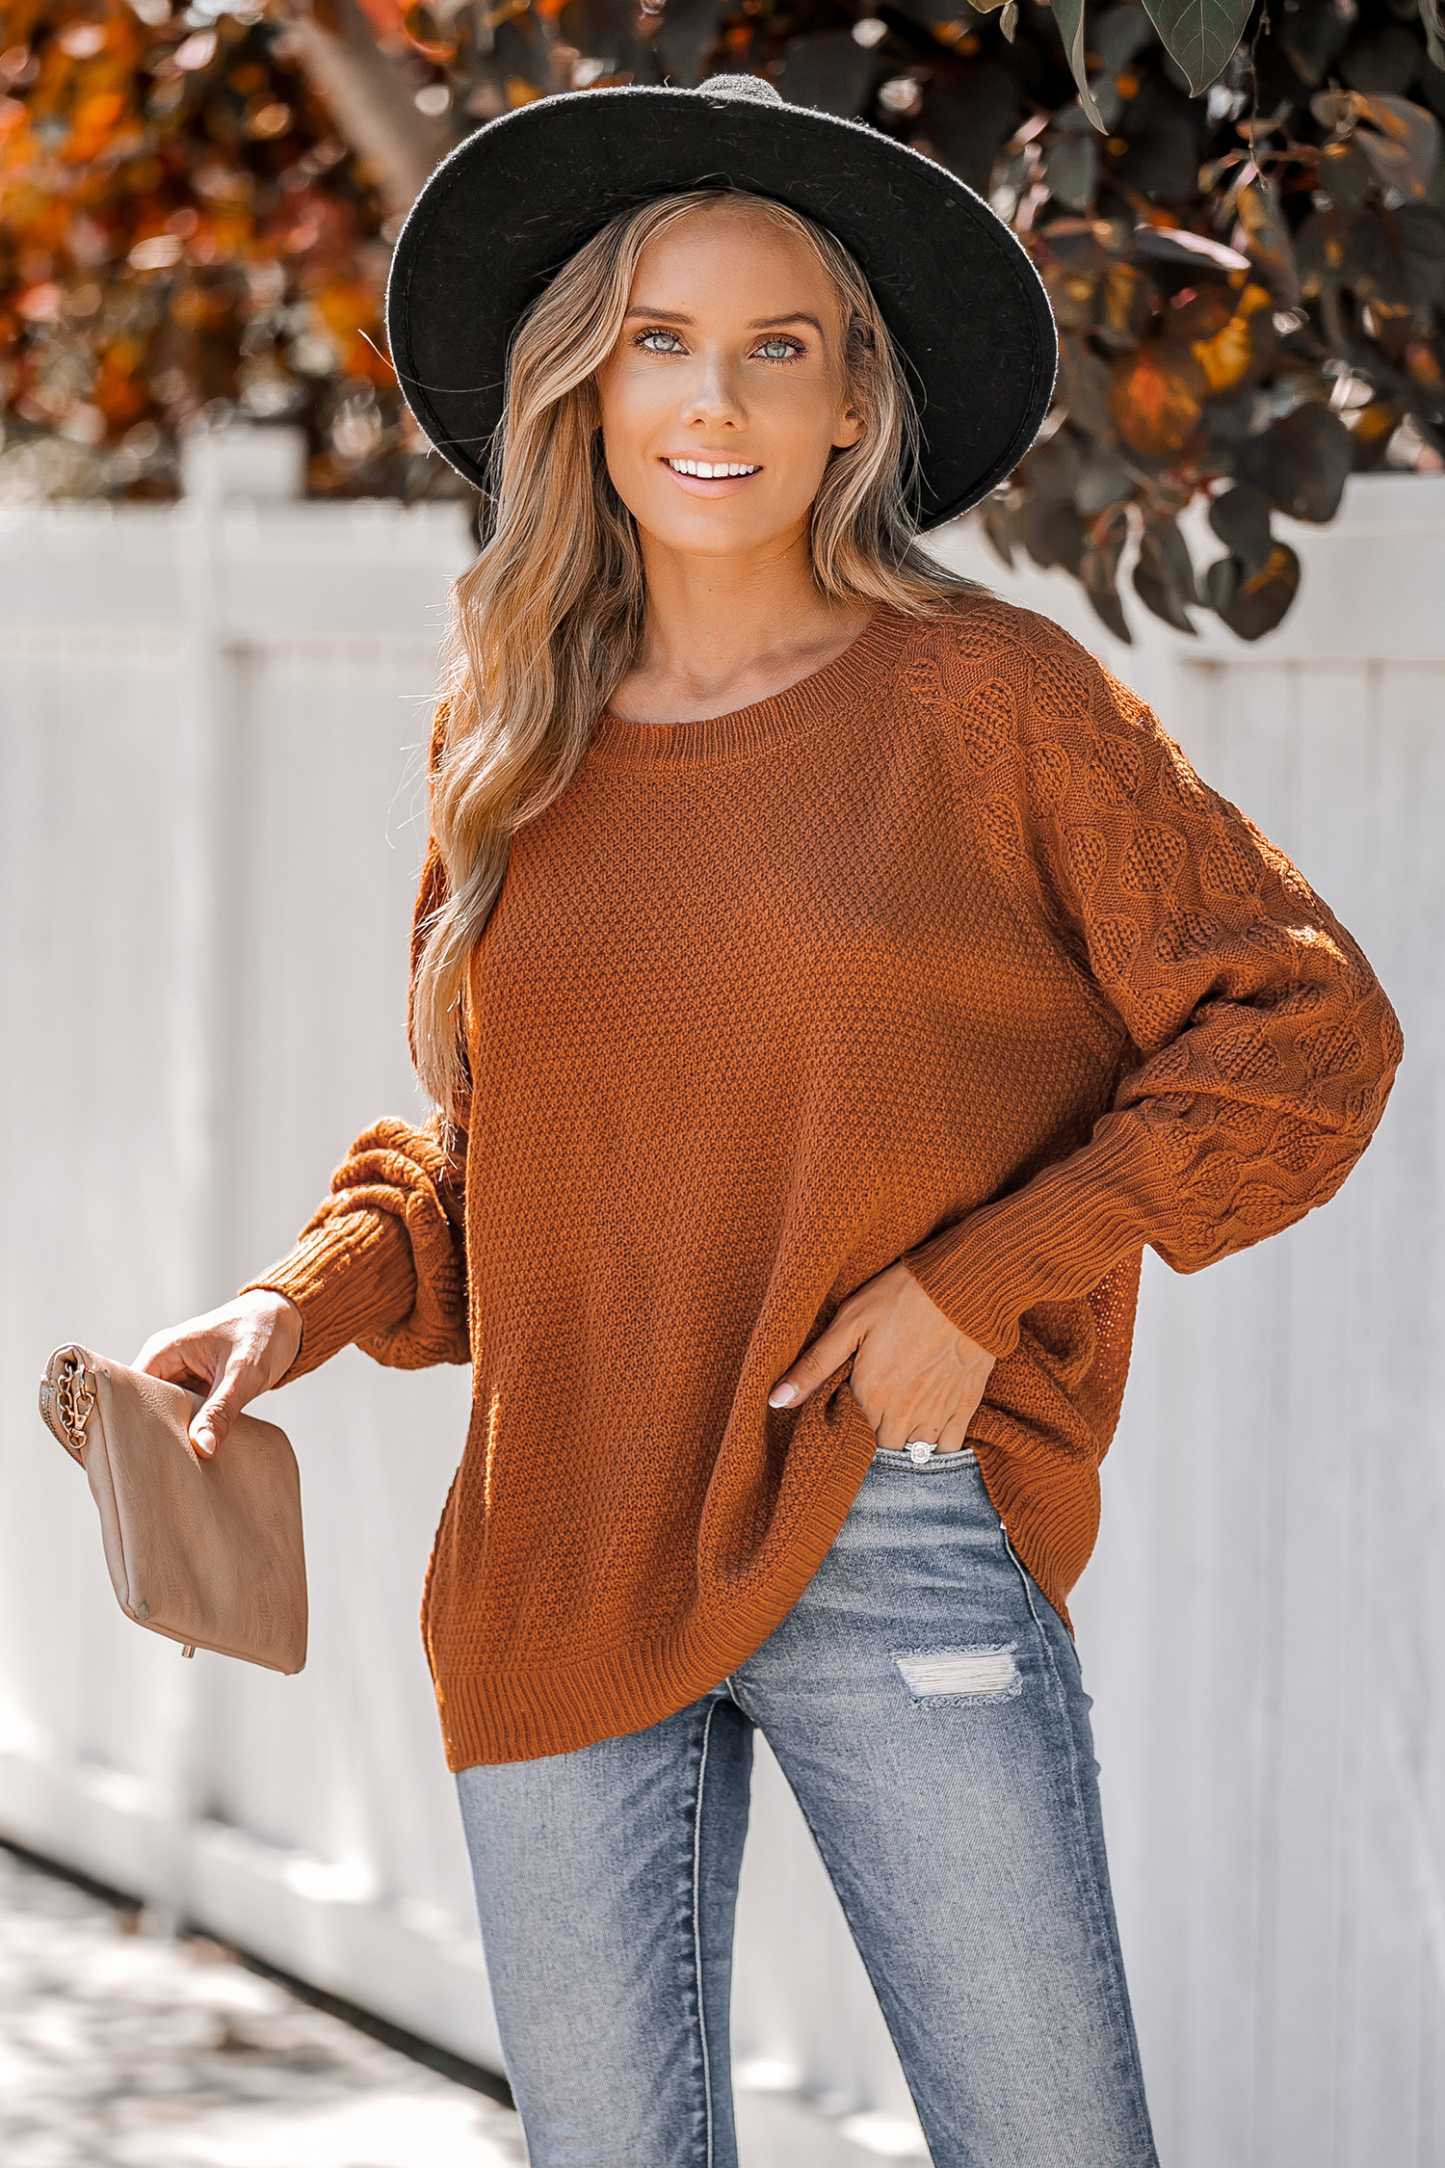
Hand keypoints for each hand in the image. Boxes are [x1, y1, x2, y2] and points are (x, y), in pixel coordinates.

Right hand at [134, 1290, 301, 1458]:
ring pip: (168, 1412)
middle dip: (156, 1432)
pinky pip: (187, 1412)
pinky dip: (192, 1427)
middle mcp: (166, 1362)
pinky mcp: (197, 1385)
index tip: (141, 1452)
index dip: (135, 1421)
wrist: (287, 1319)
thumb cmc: (264, 1332)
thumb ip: (221, 1412)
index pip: (132, 1392)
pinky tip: (197, 1448)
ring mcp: (181, 1374)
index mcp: (164, 1351)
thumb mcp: (242, 1375)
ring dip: (176, 1432)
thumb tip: (202, 1446)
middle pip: (147, 1406)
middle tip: (162, 1463)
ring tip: (179, 1461)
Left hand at [768, 1261, 994, 1453]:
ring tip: (901, 1412)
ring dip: (905, 1438)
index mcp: (871, 1394)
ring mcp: (937, 1412)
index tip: (850, 1402)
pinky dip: (937, 1443)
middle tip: (876, 1406)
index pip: (850, 1433)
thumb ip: (814, 1366)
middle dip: (874, 1433)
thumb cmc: (903, 1296)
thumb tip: (776, 1401)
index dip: (847, 1420)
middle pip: (881, 1447)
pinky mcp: (966, 1405)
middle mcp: (904, 1412)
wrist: (966, 1285)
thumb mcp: (850, 1321)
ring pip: (914, 1451)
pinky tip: (929, 1421)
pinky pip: (948, 1447)